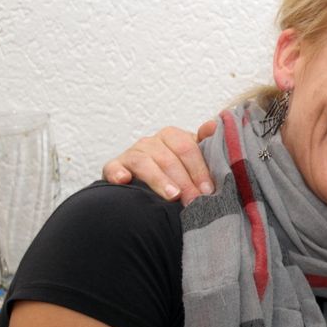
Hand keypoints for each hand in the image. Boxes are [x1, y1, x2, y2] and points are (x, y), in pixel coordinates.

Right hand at [101, 120, 217, 204]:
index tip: (208, 190)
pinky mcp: (115, 167)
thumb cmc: (179, 172)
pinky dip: (117, 172)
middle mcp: (151, 142)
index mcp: (172, 137)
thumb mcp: (196, 159)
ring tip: (173, 196)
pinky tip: (124, 180)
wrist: (150, 186)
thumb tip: (213, 125)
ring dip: (159, 180)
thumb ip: (207, 145)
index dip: (199, 169)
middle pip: (168, 158)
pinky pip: (114, 167)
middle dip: (184, 181)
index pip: (187, 148)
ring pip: (144, 162)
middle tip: (194, 201)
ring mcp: (132, 153)